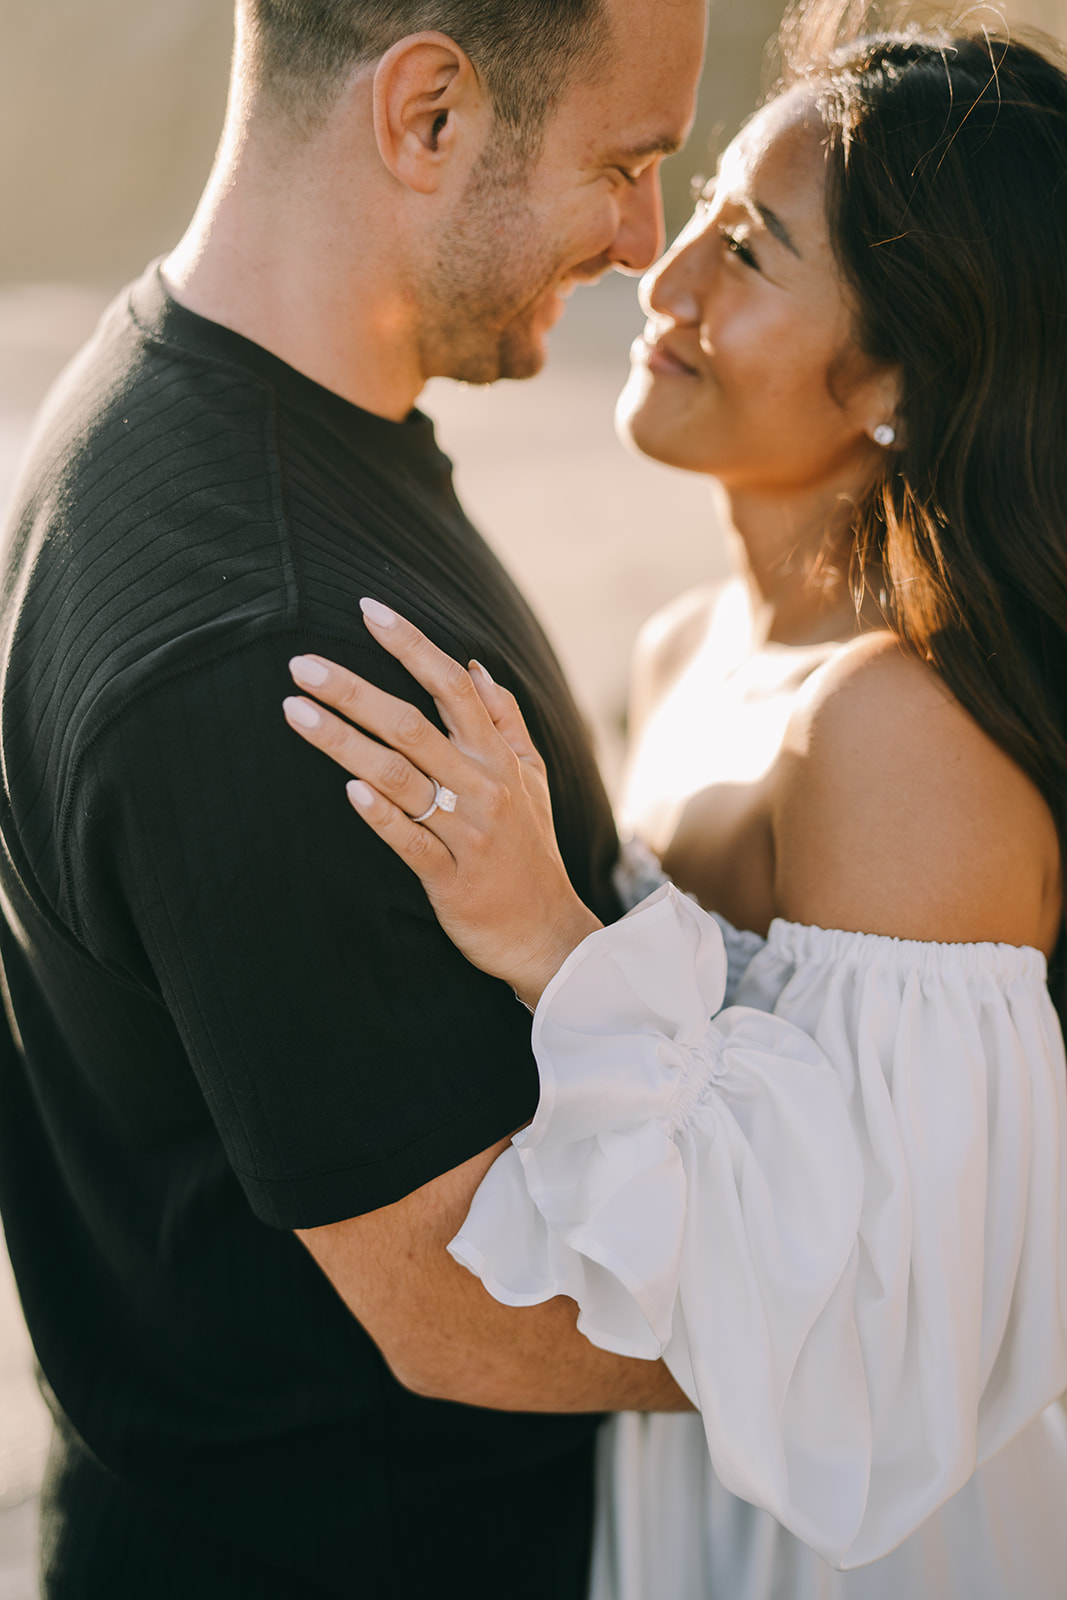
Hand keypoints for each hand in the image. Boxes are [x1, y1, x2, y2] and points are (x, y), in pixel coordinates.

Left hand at [282, 601, 601, 1007]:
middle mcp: (483, 786)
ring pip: (398, 776)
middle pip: (411, 724)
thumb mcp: (532, 779)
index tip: (368, 610)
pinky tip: (346, 790)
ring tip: (294, 712)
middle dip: (352, 690)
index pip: (453, 685)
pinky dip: (379, 814)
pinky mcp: (450, 878)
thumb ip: (507, 721)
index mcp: (499, 757)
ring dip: (343, 741)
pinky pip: (408, 840)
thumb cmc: (530, 851)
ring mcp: (466, 833)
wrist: (546, 933)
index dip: (411, 645)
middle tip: (300, 665)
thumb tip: (476, 666)